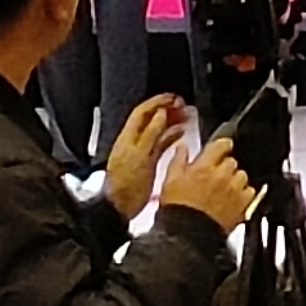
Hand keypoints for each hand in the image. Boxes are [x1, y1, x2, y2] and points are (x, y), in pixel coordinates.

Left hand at [103, 93, 188, 217]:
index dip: (158, 102)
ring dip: (171, 121)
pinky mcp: (147, 162)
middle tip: (183, 105)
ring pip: (157, 129)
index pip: (143, 111)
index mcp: (129, 137)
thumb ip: (151, 134)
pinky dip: (171, 136)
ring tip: (185, 116)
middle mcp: (134, 141)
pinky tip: (180, 135)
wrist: (120, 207)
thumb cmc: (126, 184)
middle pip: (151, 118)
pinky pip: (160, 143)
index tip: (174, 98)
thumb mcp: (141, 156)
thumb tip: (161, 114)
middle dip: (167, 109)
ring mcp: (141, 151)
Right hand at [159, 138, 260, 232]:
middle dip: (224, 167)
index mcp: (204, 166)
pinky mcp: (243, 205)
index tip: (221, 148)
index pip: (222, 144)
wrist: (187, 237)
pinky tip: (233, 200)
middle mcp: (222, 175)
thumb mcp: (170, 180)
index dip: (222, 146)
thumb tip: (182, 147)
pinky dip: (244, 194)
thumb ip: (178, 160)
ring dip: (235, 180)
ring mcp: (234, 190)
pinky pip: (250, 192)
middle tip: (214, 177)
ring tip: (224, 190)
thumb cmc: (177, 210)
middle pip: (232, 161)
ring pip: (242, 175)